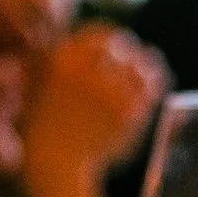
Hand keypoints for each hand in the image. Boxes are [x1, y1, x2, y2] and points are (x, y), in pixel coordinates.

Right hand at [21, 24, 165, 189]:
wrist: (54, 163)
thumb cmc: (47, 123)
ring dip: (146, 66)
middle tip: (132, 60)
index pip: (99, 33)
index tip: (116, 47)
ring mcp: (108, 91)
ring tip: (146, 72)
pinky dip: (156, 83)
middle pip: (123, 46)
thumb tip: (92, 40)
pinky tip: (154, 86)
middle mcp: (85, 71)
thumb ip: (64, 59)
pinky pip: (151, 87)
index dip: (112, 39)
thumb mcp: (41, 82)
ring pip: (141, 64)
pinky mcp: (127, 112)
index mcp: (61, 59)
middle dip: (129, 53)